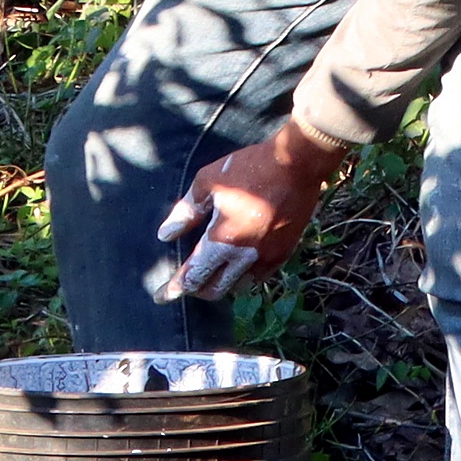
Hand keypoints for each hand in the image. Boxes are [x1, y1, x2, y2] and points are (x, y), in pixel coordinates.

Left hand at [156, 119, 347, 300]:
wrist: (298, 163)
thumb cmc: (251, 168)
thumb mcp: (208, 182)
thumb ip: (186, 212)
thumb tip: (166, 235)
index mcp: (223, 240)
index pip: (193, 276)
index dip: (174, 289)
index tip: (161, 296)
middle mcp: (246, 256)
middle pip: (216, 290)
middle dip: (197, 289)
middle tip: (186, 280)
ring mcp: (269, 256)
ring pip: (240, 287)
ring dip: (223, 283)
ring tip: (213, 271)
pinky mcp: (285, 251)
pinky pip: (260, 276)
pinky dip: (245, 276)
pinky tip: (240, 263)